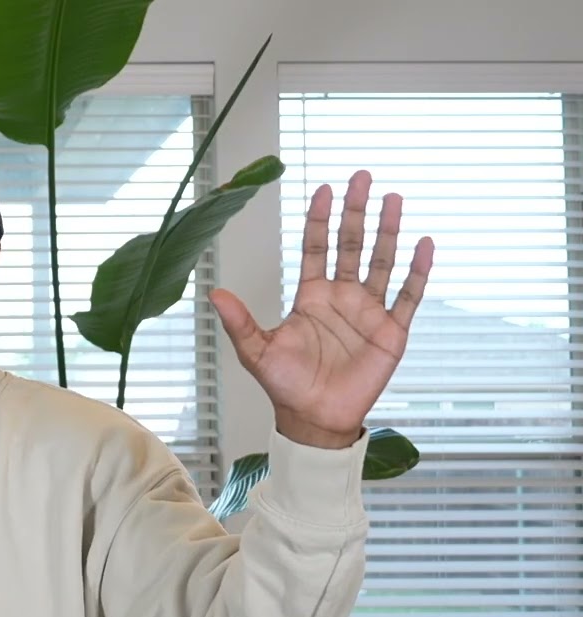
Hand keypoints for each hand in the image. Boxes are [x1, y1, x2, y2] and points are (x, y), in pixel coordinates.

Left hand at [210, 170, 433, 448]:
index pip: (316, 247)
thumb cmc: (286, 385)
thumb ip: (239, 322)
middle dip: (355, 211)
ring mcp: (368, 312)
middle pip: (351, 244)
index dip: (319, 219)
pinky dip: (417, 271)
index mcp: (311, 296)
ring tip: (393, 199)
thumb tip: (214, 292)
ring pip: (381, 262)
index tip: (323, 188)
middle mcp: (342, 297)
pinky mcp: (391, 331)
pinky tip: (424, 244)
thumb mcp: (257, 351)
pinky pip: (408, 296)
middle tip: (362, 177)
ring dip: (388, 230)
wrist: (316, 418)